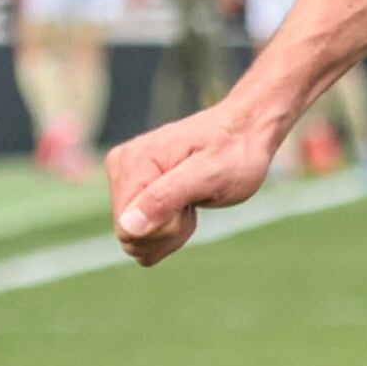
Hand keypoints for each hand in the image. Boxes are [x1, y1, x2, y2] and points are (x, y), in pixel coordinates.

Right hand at [108, 98, 284, 265]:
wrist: (246, 130)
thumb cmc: (235, 152)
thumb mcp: (209, 175)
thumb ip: (166, 198)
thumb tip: (128, 226)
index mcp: (133, 163)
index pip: (130, 229)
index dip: (166, 230)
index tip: (192, 202)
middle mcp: (121, 165)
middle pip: (131, 234)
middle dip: (169, 230)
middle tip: (196, 199)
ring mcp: (125, 174)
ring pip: (137, 234)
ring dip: (172, 228)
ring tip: (194, 197)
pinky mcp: (135, 184)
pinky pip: (143, 228)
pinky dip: (170, 224)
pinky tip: (187, 202)